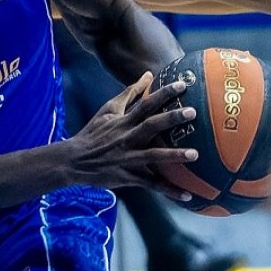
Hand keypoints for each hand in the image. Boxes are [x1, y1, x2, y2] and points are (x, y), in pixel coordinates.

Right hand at [65, 72, 198, 200]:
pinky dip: (169, 190)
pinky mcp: (129, 177)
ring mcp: (129, 158)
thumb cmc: (94, 133)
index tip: (182, 85)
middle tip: (193, 112)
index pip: (145, 104)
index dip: (163, 93)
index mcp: (123, 121)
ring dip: (174, 155)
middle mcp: (127, 138)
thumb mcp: (108, 109)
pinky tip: (188, 196)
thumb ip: (130, 93)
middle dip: (171, 119)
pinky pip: (152, 185)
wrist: (75, 160)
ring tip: (195, 154)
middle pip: (151, 126)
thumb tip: (148, 74)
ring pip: (153, 156)